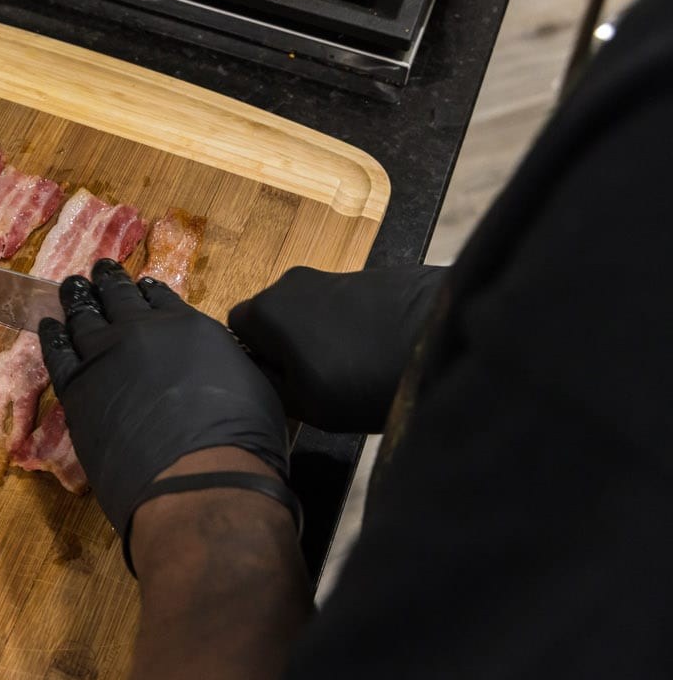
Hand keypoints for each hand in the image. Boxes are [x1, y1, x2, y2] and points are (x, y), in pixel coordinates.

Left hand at [38, 260, 287, 537]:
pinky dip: (52, 336)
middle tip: (99, 271)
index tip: (140, 285)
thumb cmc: (241, 438)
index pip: (161, 299)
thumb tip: (217, 365)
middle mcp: (142, 331)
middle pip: (119, 298)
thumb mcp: (252, 384)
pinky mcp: (76, 387)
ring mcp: (104, 356)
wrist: (197, 476)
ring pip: (84, 317)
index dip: (148, 292)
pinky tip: (49, 326)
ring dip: (77, 299)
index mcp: (187, 327)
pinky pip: (57, 353)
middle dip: (108, 282)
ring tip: (71, 287)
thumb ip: (225, 364)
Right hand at [226, 265, 445, 432]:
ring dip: (323, 336)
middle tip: (316, 379)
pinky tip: (377, 351)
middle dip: (289, 344)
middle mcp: (293, 281)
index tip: (281, 381)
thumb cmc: (361, 380)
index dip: (256, 357)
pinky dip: (353, 326)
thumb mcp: (304, 404)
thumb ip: (270, 386)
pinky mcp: (373, 275)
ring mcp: (334, 275)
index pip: (237, 329)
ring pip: (311, 310)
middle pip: (275, 316)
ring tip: (353, 369)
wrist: (443, 341)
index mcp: (267, 308)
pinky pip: (346, 305)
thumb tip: (261, 373)